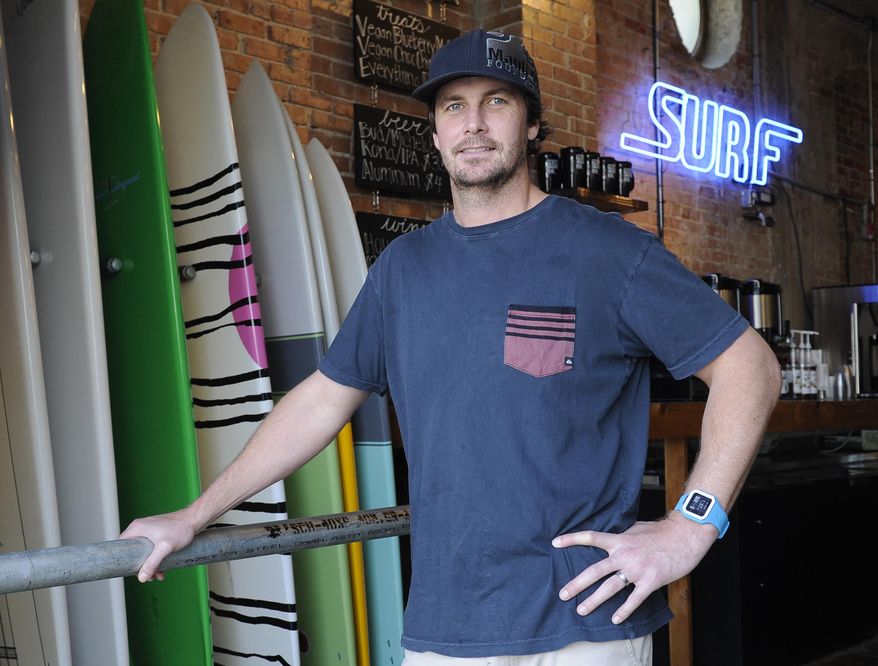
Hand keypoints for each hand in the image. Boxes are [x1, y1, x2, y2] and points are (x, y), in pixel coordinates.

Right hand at [120, 508, 198, 582]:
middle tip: (148, 576)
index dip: (122, 559)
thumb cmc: (180, 530)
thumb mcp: (164, 548)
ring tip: (159, 575)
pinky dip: (155, 558)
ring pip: (143, 551)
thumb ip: (152, 563)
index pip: (120, 545)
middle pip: (132, 551)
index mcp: (137, 528)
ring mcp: (149, 530)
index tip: (129, 570)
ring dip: (150, 564)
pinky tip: (163, 568)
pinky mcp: (157, 533)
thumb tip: (142, 578)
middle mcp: (140, 528)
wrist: (195, 520)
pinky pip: (151, 549)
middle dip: (141, 566)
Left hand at [552, 513, 716, 624]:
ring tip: (581, 610)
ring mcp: (637, 569)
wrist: (685, 536)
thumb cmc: (660, 532)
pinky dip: (624, 610)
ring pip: (610, 588)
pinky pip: (634, 599)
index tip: (555, 543)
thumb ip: (621, 537)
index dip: (572, 539)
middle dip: (577, 584)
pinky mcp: (651, 581)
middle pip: (595, 570)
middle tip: (563, 594)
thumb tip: (610, 541)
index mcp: (619, 540)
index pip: (591, 537)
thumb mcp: (635, 529)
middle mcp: (624, 555)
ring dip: (594, 600)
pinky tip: (615, 619)